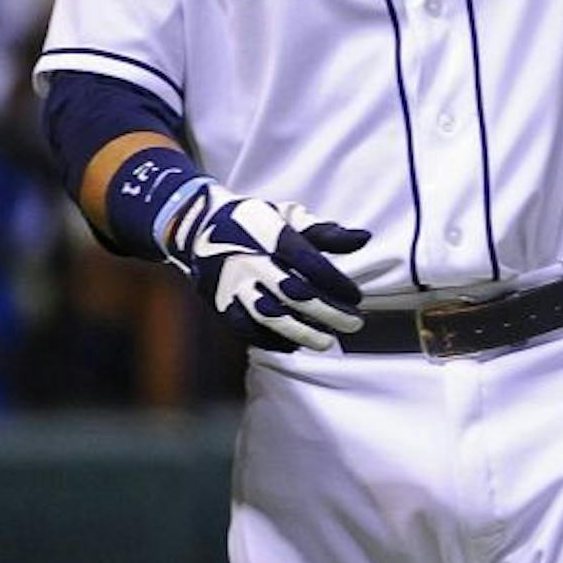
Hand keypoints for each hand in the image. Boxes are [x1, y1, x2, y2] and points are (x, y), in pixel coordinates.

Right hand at [161, 185, 369, 351]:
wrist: (198, 227)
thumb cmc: (256, 222)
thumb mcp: (289, 216)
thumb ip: (326, 232)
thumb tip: (365, 238)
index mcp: (272, 235)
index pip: (311, 264)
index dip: (337, 283)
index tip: (357, 297)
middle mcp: (251, 260)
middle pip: (294, 293)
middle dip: (328, 312)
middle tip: (354, 325)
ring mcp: (233, 284)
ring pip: (269, 315)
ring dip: (301, 332)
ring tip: (327, 342)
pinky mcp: (218, 303)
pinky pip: (245, 329)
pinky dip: (270, 340)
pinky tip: (293, 345)